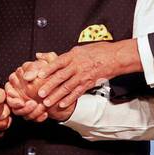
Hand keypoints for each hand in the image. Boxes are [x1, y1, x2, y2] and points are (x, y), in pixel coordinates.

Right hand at [5, 54, 71, 122]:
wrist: (67, 87)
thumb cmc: (55, 73)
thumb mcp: (48, 65)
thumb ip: (36, 67)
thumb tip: (26, 76)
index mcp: (19, 78)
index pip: (8, 87)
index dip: (12, 94)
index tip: (21, 99)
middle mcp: (19, 91)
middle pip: (11, 101)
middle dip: (19, 105)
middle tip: (32, 104)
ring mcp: (24, 102)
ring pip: (19, 111)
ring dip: (29, 112)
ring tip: (42, 107)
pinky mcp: (32, 111)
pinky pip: (30, 117)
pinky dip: (38, 117)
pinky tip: (45, 114)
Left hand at [22, 40, 139, 109]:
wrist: (114, 57)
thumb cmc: (96, 51)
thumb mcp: (78, 49)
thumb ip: (61, 55)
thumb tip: (42, 56)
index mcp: (73, 56)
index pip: (58, 63)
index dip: (48, 69)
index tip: (39, 75)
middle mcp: (77, 66)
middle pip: (61, 77)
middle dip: (49, 86)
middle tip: (39, 93)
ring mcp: (83, 76)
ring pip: (67, 87)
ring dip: (56, 96)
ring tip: (47, 102)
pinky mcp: (88, 83)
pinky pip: (77, 93)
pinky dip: (69, 99)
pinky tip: (62, 105)